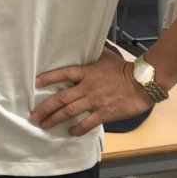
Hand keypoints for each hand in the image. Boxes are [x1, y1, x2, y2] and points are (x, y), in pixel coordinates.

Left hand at [31, 47, 155, 136]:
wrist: (143, 83)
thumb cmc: (124, 68)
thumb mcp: (105, 56)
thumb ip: (92, 54)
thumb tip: (84, 44)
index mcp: (86, 72)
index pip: (63, 74)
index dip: (48, 78)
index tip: (35, 83)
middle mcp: (86, 87)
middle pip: (60, 98)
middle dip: (45, 108)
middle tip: (33, 116)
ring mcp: (94, 101)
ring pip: (69, 112)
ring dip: (54, 119)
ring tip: (44, 125)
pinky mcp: (104, 113)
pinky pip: (87, 124)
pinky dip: (77, 129)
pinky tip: (70, 133)